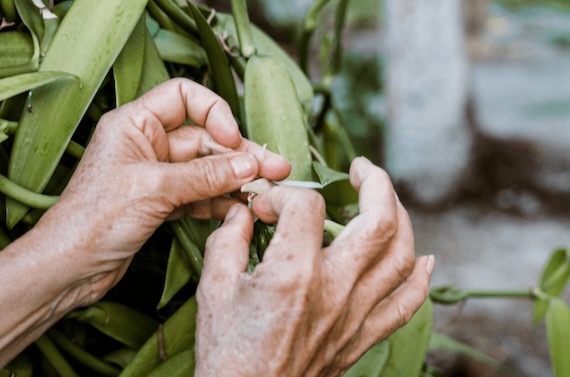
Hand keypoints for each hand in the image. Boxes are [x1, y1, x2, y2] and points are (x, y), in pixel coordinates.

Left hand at [38, 78, 290, 304]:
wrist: (69, 268)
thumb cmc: (94, 220)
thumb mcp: (155, 189)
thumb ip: (206, 175)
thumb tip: (249, 165)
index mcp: (136, 124)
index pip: (185, 97)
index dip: (215, 113)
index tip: (234, 139)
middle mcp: (148, 145)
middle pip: (205, 139)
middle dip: (240, 155)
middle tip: (276, 168)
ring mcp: (157, 175)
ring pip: (207, 169)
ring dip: (237, 179)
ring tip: (268, 190)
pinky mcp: (163, 202)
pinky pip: (201, 194)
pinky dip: (222, 200)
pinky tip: (244, 207)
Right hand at [195, 157, 433, 376]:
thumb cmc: (228, 354)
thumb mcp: (214, 290)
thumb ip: (227, 241)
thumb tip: (242, 213)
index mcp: (294, 274)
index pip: (307, 206)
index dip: (283, 195)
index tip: (265, 206)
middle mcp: (335, 289)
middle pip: (379, 220)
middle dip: (375, 182)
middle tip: (360, 167)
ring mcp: (356, 314)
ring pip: (402, 256)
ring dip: (402, 218)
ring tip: (386, 199)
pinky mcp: (363, 336)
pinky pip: (407, 304)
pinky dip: (421, 278)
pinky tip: (424, 259)